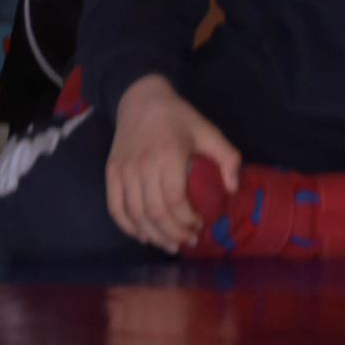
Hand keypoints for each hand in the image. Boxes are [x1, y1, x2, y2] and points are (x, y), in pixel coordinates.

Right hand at [105, 74, 242, 252]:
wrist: (141, 98)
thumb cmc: (179, 118)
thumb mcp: (210, 131)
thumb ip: (228, 159)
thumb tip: (233, 190)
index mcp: (168, 155)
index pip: (174, 200)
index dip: (187, 220)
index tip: (200, 224)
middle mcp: (142, 164)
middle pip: (155, 212)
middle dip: (174, 233)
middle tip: (190, 240)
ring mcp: (123, 169)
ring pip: (136, 213)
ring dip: (154, 235)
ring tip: (170, 245)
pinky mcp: (111, 171)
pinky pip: (115, 206)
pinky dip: (127, 226)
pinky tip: (142, 235)